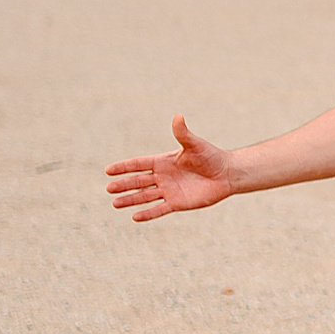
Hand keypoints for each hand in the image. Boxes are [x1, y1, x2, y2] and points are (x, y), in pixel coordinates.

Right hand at [106, 116, 236, 220]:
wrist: (226, 174)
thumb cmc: (211, 156)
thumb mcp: (195, 144)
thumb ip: (183, 133)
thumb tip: (178, 116)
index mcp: (163, 162)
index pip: (139, 164)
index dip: (124, 167)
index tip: (108, 170)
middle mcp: (163, 177)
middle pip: (138, 181)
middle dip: (123, 185)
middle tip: (109, 189)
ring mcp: (169, 191)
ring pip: (145, 196)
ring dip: (130, 200)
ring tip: (115, 204)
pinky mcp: (177, 203)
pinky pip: (159, 209)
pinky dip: (148, 213)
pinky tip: (135, 217)